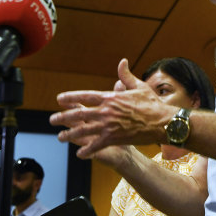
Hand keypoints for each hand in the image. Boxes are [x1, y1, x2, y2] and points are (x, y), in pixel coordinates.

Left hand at [49, 58, 174, 158]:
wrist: (162, 122)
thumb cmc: (153, 104)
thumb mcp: (139, 86)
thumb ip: (126, 76)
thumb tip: (122, 62)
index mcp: (111, 97)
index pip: (85, 96)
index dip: (71, 97)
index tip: (59, 99)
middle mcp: (106, 111)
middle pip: (79, 114)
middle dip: (63, 117)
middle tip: (52, 120)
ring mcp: (108, 126)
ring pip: (83, 131)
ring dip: (70, 134)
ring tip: (60, 137)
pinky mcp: (114, 139)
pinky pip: (96, 145)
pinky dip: (87, 150)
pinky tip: (79, 154)